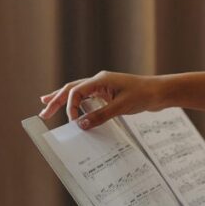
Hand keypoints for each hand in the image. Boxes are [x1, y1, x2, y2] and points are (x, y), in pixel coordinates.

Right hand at [38, 70, 165, 129]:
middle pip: (72, 89)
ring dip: (63, 100)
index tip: (73, 122)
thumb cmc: (145, 95)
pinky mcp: (109, 93)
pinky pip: (89, 98)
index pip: (76, 91)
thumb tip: (81, 125)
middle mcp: (100, 81)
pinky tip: (74, 111)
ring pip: (78, 92)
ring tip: (47, 105)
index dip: (70, 107)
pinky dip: (78, 104)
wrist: (162, 92)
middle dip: (56, 100)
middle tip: (43, 112)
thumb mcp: (122, 107)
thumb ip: (100, 116)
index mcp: (101, 80)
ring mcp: (104, 86)